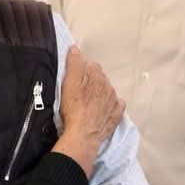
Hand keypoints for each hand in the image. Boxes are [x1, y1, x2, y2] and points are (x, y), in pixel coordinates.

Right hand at [54, 46, 124, 176]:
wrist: (83, 135)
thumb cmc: (73, 110)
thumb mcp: (68, 84)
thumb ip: (73, 65)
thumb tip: (75, 49)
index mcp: (97, 77)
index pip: (91, 65)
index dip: (82, 69)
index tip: (74, 77)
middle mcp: (109, 87)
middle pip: (100, 78)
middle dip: (91, 81)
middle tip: (79, 90)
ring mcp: (114, 102)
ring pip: (107, 91)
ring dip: (100, 93)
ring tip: (88, 102)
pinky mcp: (116, 115)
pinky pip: (116, 105)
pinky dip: (110, 105)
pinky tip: (102, 109)